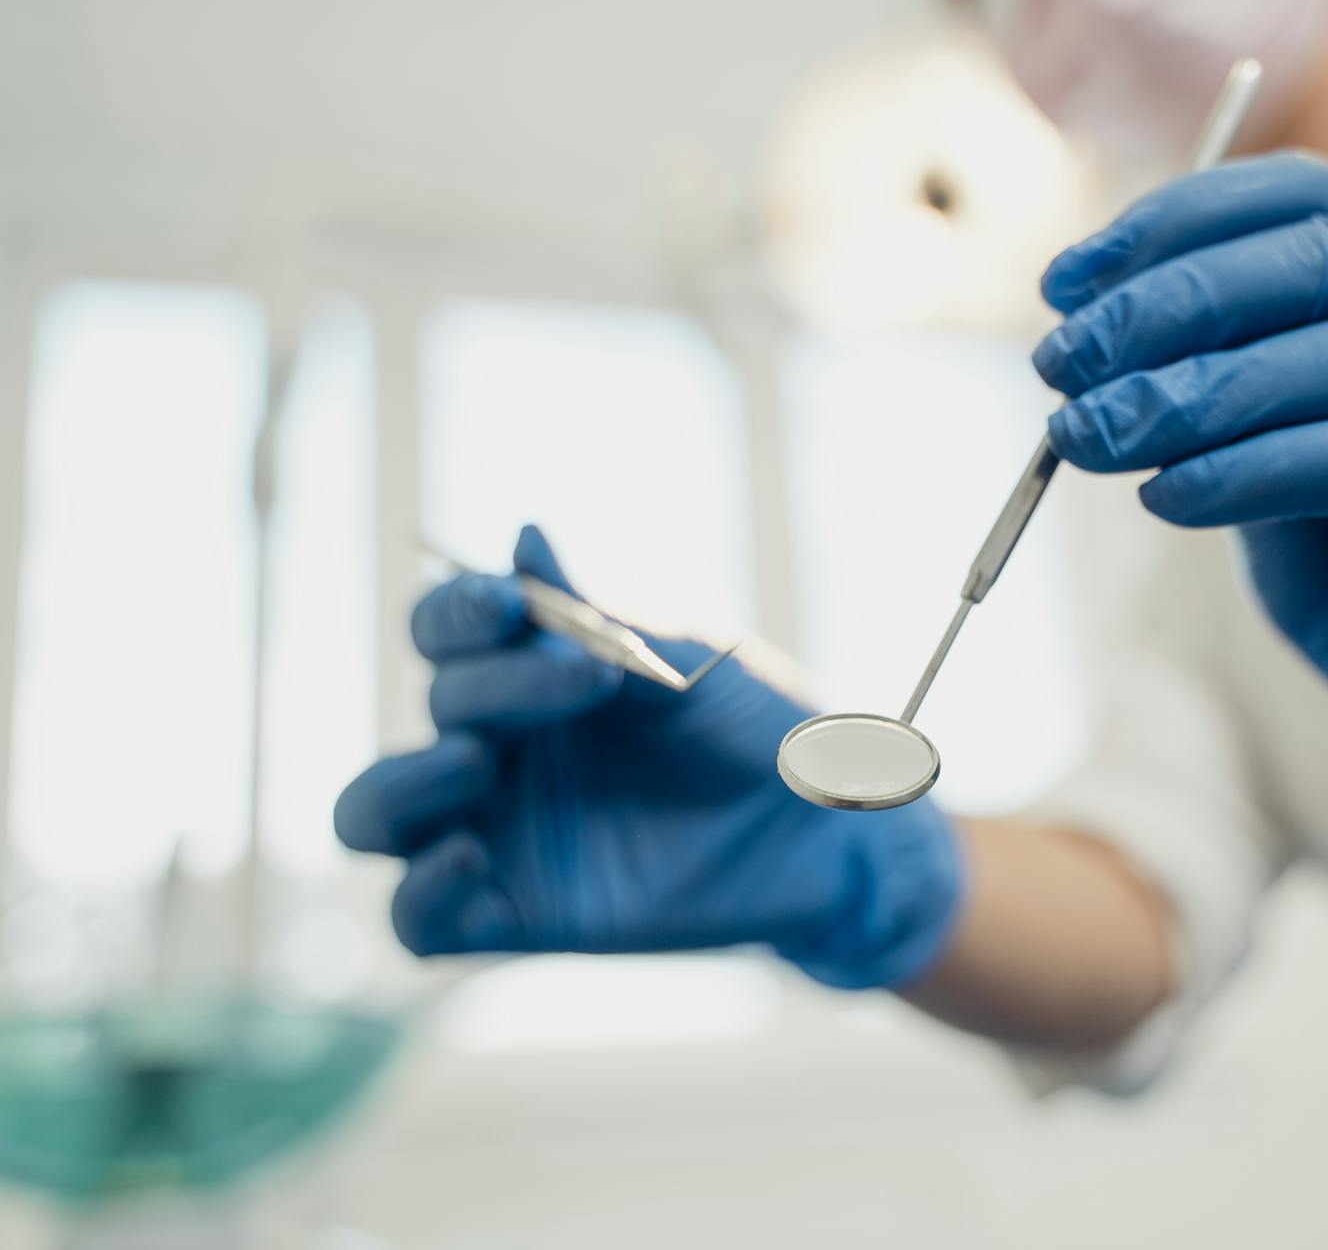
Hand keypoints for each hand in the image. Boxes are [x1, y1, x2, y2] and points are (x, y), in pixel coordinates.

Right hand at [334, 527, 961, 987]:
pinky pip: (417, 922)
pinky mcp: (518, 916)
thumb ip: (603, 610)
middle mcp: (498, 747)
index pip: (444, 630)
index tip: (512, 604)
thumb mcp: (689, 656)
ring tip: (473, 762)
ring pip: (371, 814)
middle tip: (586, 679)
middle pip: (432, 704)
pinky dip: (421, 891)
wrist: (824, 826)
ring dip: (401, 784)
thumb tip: (527, 535)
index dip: (458, 611)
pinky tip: (472, 858)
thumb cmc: (760, 726)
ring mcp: (499, 831)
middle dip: (492, 682)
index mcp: (528, 671)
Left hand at [1033, 154, 1327, 846]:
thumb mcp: (1263, 439)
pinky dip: (1248, 474)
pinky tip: (1164, 499)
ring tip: (1084, 436)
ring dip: (1186, 397)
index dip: (1172, 226)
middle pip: (1315, 262)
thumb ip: (1212, 370)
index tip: (1061, 285)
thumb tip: (1083, 331)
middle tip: (1058, 365)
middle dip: (1164, 308)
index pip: (1300, 195)